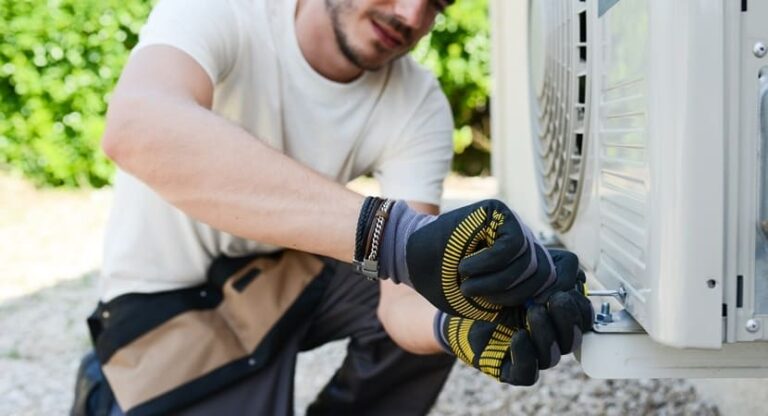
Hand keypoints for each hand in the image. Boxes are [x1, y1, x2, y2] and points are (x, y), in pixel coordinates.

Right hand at [405, 199, 555, 320]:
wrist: (411, 259)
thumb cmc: (447, 284)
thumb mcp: (487, 303)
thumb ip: (517, 302)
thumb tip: (550, 303)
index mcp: (525, 262)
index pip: (558, 277)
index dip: (553, 293)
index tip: (532, 309)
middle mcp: (524, 240)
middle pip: (544, 273)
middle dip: (513, 295)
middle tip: (482, 299)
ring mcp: (512, 223)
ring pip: (528, 261)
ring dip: (496, 282)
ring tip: (468, 286)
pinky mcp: (498, 210)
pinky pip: (511, 245)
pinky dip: (487, 264)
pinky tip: (465, 268)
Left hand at [435, 263, 592, 385]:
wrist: (458, 302)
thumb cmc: (495, 284)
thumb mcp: (526, 271)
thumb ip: (553, 269)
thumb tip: (575, 279)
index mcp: (556, 316)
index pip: (583, 319)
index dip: (580, 307)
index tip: (567, 289)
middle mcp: (548, 339)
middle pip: (572, 339)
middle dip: (568, 319)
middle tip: (556, 299)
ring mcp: (531, 356)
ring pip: (552, 357)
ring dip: (546, 333)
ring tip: (533, 310)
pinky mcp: (511, 370)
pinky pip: (528, 374)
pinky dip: (527, 356)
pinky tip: (518, 336)